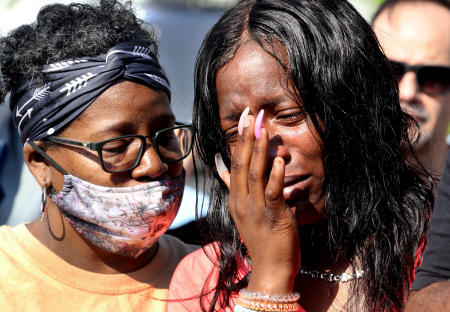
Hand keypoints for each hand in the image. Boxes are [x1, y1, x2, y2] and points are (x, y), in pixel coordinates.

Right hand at [216, 111, 300, 293]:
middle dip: (246, 137)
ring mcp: (255, 209)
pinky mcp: (273, 217)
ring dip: (258, 150)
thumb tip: (221, 166)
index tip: (243, 118)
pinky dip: (274, 175)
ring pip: (254, 174)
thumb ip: (232, 186)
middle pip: (241, 164)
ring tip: (262, 128)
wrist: (270, 269)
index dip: (238, 140)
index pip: (233, 164)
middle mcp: (241, 201)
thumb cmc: (261, 238)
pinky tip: (277, 159)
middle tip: (252, 114)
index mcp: (235, 198)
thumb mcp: (242, 211)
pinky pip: (272, 193)